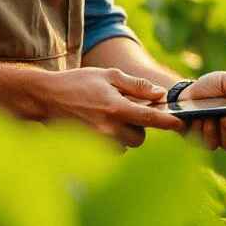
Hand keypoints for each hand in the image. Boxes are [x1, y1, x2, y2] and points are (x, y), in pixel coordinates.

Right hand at [34, 66, 183, 147]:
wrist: (45, 98)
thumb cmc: (78, 83)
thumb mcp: (108, 76)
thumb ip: (136, 86)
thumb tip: (159, 94)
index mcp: (116, 108)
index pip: (150, 120)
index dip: (168, 123)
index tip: (180, 124)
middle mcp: (108, 129)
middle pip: (139, 139)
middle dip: (139, 128)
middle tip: (129, 112)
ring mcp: (97, 142)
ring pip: (125, 146)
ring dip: (124, 135)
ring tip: (110, 118)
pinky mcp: (88, 150)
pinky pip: (110, 150)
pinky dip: (112, 141)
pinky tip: (101, 126)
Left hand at [180, 71, 225, 151]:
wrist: (186, 93)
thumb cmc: (211, 87)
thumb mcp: (225, 80)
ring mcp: (217, 138)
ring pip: (225, 143)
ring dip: (219, 131)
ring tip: (211, 118)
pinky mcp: (199, 141)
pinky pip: (202, 141)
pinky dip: (200, 130)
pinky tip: (196, 119)